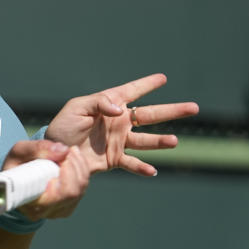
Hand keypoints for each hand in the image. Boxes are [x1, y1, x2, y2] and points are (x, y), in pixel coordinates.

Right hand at [0, 139, 90, 220]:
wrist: (14, 181)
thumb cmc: (15, 167)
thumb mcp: (19, 152)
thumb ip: (39, 148)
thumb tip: (64, 151)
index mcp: (32, 203)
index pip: (62, 193)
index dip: (68, 172)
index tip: (63, 156)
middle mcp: (46, 212)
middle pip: (75, 191)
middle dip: (75, 165)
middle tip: (67, 150)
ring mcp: (59, 211)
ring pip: (81, 189)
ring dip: (79, 166)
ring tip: (69, 152)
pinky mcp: (68, 206)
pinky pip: (82, 189)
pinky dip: (81, 172)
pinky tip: (71, 160)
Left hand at [44, 73, 198, 176]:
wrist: (54, 152)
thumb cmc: (63, 126)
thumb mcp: (76, 108)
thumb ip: (98, 103)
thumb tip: (120, 109)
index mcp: (110, 105)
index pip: (132, 91)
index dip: (147, 84)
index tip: (163, 77)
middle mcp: (119, 122)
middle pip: (150, 115)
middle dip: (172, 111)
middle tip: (194, 108)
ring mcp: (119, 141)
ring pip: (146, 140)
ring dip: (160, 141)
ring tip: (174, 141)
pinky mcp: (114, 159)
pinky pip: (132, 163)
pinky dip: (142, 167)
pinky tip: (152, 171)